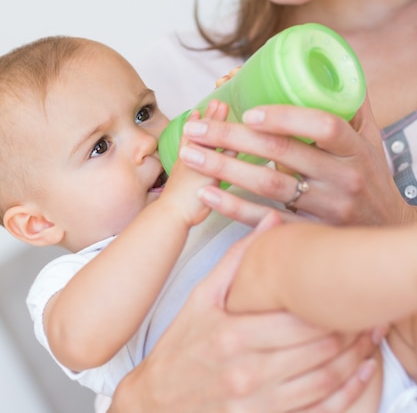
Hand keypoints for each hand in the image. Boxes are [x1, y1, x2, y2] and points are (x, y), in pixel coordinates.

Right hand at [108, 229, 378, 412]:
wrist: (157, 401)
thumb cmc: (181, 345)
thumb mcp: (201, 297)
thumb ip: (237, 260)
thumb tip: (270, 222)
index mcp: (232, 332)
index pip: (297, 318)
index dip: (329, 306)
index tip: (346, 292)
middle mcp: (246, 370)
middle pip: (316, 348)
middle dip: (349, 330)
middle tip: (368, 314)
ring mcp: (255, 402)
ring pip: (322, 380)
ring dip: (355, 359)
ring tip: (370, 338)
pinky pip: (316, 412)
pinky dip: (346, 394)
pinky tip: (360, 375)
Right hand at [161, 100, 228, 226]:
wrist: (169, 216)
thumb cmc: (175, 209)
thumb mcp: (181, 188)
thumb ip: (188, 178)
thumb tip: (194, 179)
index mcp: (185, 162)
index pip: (191, 137)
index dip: (196, 123)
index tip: (200, 109)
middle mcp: (190, 159)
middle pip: (200, 132)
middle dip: (210, 116)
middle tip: (217, 99)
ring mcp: (199, 164)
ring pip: (210, 139)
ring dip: (218, 122)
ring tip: (223, 105)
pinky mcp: (209, 175)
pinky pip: (222, 156)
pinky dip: (230, 144)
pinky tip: (240, 134)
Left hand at [180, 95, 413, 225]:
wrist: (386, 231)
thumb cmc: (372, 178)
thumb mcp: (371, 139)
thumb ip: (350, 106)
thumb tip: (325, 68)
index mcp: (356, 149)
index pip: (324, 126)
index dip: (286, 116)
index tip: (249, 111)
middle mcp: (342, 178)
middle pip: (284, 154)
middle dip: (234, 138)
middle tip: (198, 128)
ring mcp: (326, 209)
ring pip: (269, 186)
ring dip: (225, 169)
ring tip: (191, 154)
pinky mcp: (310, 233)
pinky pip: (266, 221)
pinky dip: (234, 208)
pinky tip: (208, 193)